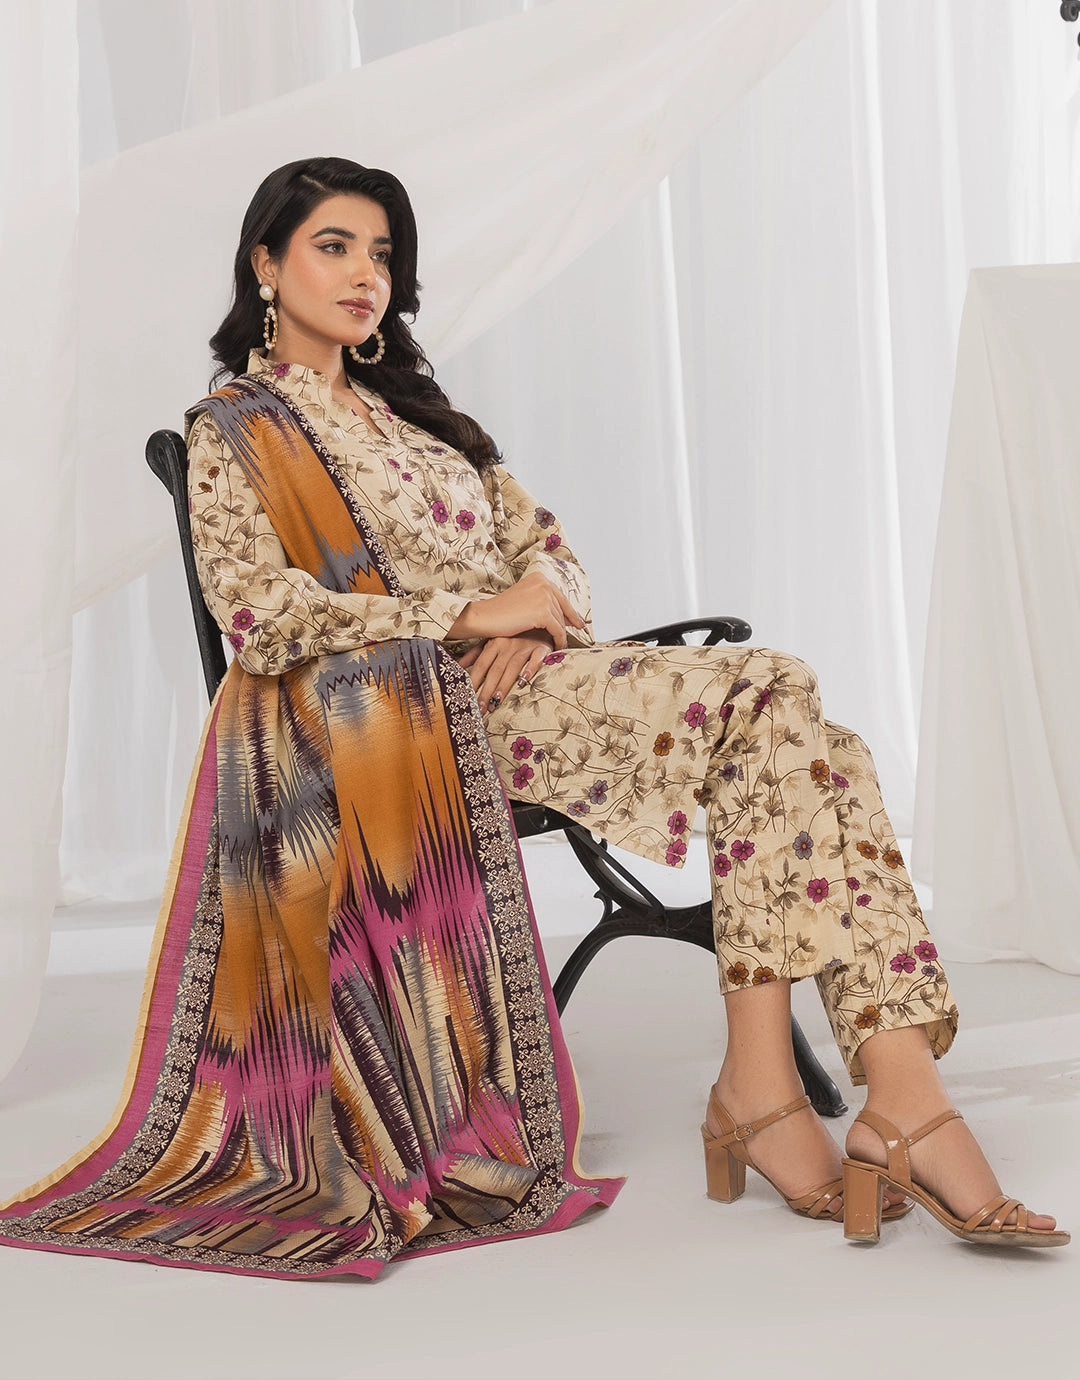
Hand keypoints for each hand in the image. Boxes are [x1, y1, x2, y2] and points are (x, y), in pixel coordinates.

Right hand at [446, 571, 584, 649]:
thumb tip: (564, 616)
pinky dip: (558, 640)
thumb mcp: (525, 600)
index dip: (570, 611)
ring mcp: (544, 597)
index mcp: (539, 578)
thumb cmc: (500, 611)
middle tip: (575, 634)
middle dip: (568, 623)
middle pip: (562, 608)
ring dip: (561, 634)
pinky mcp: (543, 613)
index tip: (578, 623)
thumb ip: (542, 603)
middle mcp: (544, 583)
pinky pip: (557, 630)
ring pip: (560, 620)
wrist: (484, 617)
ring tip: (561, 644)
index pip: (560, 596)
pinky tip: (557, 647)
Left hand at [457, 632, 553, 712]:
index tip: (469, 699)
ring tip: (496, 702)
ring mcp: (524, 646)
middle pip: (495, 671)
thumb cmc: (514, 634)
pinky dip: (530, 670)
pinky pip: (536, 660)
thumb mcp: (492, 640)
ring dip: (504, 686)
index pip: (481, 666)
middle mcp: (507, 645)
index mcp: (493, 643)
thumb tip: (458, 665)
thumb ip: (475, 653)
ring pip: (512, 668)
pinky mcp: (541, 648)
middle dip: (487, 691)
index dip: (474, 682)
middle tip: (481, 709)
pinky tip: (524, 682)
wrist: (539, 622)